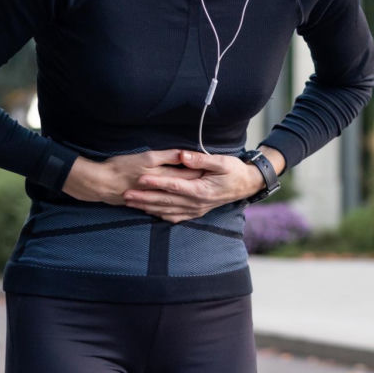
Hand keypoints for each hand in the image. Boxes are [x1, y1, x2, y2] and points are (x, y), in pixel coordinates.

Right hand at [61, 149, 201, 205]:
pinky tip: (177, 211)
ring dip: (186, 199)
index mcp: (162, 178)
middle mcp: (159, 192)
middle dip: (197, 186)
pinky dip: (170, 211)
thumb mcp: (147, 157)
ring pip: (173, 202)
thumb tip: (185, 155)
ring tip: (200, 198)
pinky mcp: (144, 205)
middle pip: (183, 189)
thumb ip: (168, 157)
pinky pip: (161, 212)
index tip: (213, 171)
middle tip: (213, 184)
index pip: (187, 176)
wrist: (98, 183)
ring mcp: (151, 200)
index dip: (200, 173)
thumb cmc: (121, 166)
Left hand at [121, 150, 269, 222]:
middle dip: (144, 197)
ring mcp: (196, 209)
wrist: (247, 185)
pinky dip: (160, 214)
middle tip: (126, 194)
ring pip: (167, 210)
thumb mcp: (222, 161)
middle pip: (166, 200)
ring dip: (148, 207)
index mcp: (202, 189)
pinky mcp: (196, 212)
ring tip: (131, 202)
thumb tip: (183, 155)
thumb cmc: (235, 170)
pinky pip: (175, 216)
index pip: (174, 186)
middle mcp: (197, 203)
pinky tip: (149, 212)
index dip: (157, 182)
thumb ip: (201, 160)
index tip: (141, 178)